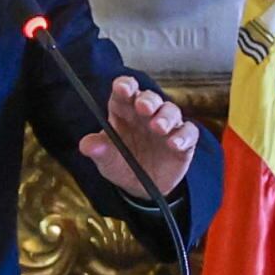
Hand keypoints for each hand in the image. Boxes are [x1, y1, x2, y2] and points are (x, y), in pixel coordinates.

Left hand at [80, 77, 200, 200]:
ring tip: (158, 128)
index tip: (123, 89)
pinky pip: (188, 132)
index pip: (125, 91)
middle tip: (144, 108)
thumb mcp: (106, 160)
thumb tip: (86, 145)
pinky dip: (184, 136)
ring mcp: (167, 125)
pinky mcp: (184, 140)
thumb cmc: (121, 164)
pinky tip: (175, 144)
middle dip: (148, 100)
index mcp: (124, 111)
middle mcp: (147, 114)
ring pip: (171, 111)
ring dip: (166, 117)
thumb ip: (98, 151)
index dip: (125, 86)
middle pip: (149, 99)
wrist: (141, 188)